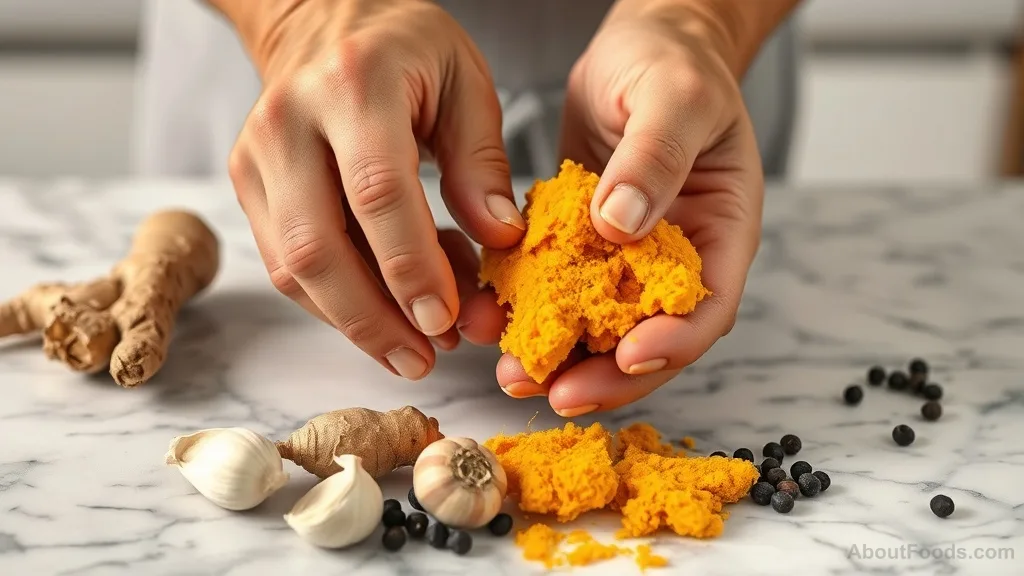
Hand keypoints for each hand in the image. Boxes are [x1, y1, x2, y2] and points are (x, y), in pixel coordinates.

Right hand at [224, 0, 524, 379]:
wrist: (321, 18)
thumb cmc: (404, 48)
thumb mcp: (465, 81)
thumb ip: (482, 160)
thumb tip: (499, 238)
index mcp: (353, 84)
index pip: (376, 193)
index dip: (411, 266)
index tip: (446, 319)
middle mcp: (288, 121)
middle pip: (318, 246)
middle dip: (373, 319)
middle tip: (425, 358)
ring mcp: (257, 156)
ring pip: (294, 267)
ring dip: (354, 323)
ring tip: (413, 350)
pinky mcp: (248, 185)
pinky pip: (286, 265)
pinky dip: (335, 303)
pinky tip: (383, 315)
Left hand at [463, 2, 763, 414]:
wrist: (637, 50)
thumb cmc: (673, 64)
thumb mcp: (674, 98)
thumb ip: (654, 159)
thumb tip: (621, 226)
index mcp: (720, 233)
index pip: (705, 309)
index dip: (670, 344)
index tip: (625, 355)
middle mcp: (675, 257)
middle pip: (648, 337)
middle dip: (603, 374)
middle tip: (552, 391)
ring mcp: (628, 257)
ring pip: (598, 326)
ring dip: (559, 355)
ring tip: (512, 373)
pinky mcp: (584, 247)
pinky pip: (559, 290)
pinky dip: (531, 311)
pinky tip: (494, 320)